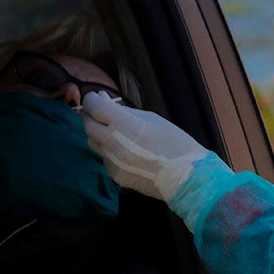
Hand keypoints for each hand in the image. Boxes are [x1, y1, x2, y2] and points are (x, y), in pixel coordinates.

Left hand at [81, 92, 209, 200]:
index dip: (91, 100)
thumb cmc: (175, 142)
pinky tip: (124, 150)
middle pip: (87, 125)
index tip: (96, 98)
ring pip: (92, 142)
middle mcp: (113, 143)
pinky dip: (109, 150)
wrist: (185, 176)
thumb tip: (104, 101)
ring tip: (113, 130)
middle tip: (101, 112)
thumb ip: (125, 111)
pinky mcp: (114, 175)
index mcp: (125, 125)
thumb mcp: (152, 119)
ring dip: (98, 133)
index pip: (94, 107)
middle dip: (91, 115)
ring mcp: (112, 161)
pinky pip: (104, 158)